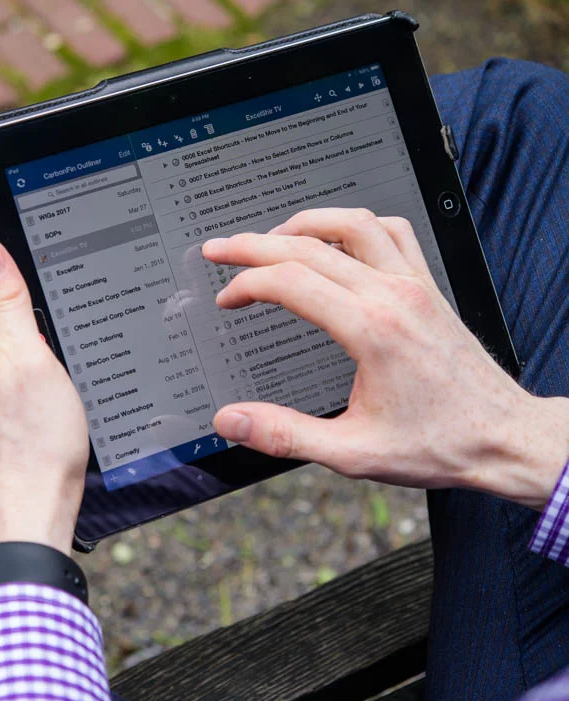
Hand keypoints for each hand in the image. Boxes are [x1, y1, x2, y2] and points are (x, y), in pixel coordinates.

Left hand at [0, 241, 87, 553]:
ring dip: (10, 330)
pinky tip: (34, 384)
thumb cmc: (36, 441)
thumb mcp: (30, 356)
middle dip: (7, 295)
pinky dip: (7, 359)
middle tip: (46, 319)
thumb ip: (3, 298)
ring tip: (44, 358)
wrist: (26, 511)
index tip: (26, 258)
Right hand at [202, 208, 568, 508]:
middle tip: (220, 249)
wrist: (505, 439)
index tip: (227, 300)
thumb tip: (230, 421)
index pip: (291, 281)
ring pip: (352, 224)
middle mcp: (394, 296)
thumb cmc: (439, 444)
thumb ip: (283, 434)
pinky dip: (355, 226)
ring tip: (272, 237)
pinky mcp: (429, 287)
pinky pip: (392, 232)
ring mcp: (415, 285)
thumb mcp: (351, 452)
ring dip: (304, 223)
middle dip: (254, 244)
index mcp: (371, 330)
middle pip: (310, 245)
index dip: (246, 284)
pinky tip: (336, 241)